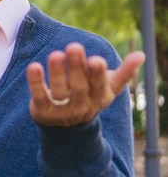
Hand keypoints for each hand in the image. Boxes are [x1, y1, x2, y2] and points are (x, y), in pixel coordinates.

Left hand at [26, 42, 144, 126]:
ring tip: (55, 54)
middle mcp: (81, 105)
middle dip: (76, 67)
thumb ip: (124, 73)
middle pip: (79, 86)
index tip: (96, 59)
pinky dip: (35, 82)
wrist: (68, 129)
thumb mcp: (108, 88)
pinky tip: (34, 67)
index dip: (97, 74)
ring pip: (59, 90)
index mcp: (99, 98)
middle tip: (73, 46)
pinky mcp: (42, 110)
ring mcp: (61, 110)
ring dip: (57, 72)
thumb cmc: (89, 97)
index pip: (99, 86)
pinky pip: (39, 95)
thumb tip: (141, 55)